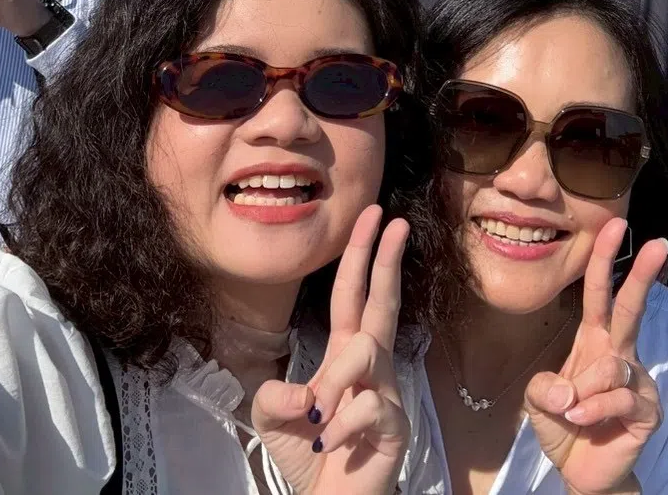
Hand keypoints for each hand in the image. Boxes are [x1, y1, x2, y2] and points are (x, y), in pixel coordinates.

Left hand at [253, 206, 409, 494]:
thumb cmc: (306, 452)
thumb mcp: (272, 417)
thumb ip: (275, 395)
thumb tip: (307, 394)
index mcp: (344, 351)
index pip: (353, 293)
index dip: (361, 254)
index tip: (374, 215)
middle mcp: (370, 364)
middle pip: (382, 301)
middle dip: (386, 259)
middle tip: (395, 221)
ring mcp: (386, 392)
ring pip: (366, 353)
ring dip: (334, 381)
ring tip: (316, 417)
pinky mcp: (393, 426)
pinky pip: (368, 408)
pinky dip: (340, 427)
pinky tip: (330, 446)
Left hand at [522, 219, 667, 494]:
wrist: (582, 473)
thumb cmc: (564, 426)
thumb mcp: (539, 402)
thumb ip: (544, 388)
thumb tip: (569, 390)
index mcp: (594, 342)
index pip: (600, 295)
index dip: (604, 260)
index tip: (615, 225)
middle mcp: (620, 354)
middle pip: (632, 308)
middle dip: (642, 274)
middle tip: (657, 243)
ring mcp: (638, 381)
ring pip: (612, 367)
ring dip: (584, 392)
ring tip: (574, 413)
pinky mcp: (647, 410)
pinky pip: (618, 399)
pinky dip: (592, 412)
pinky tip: (582, 422)